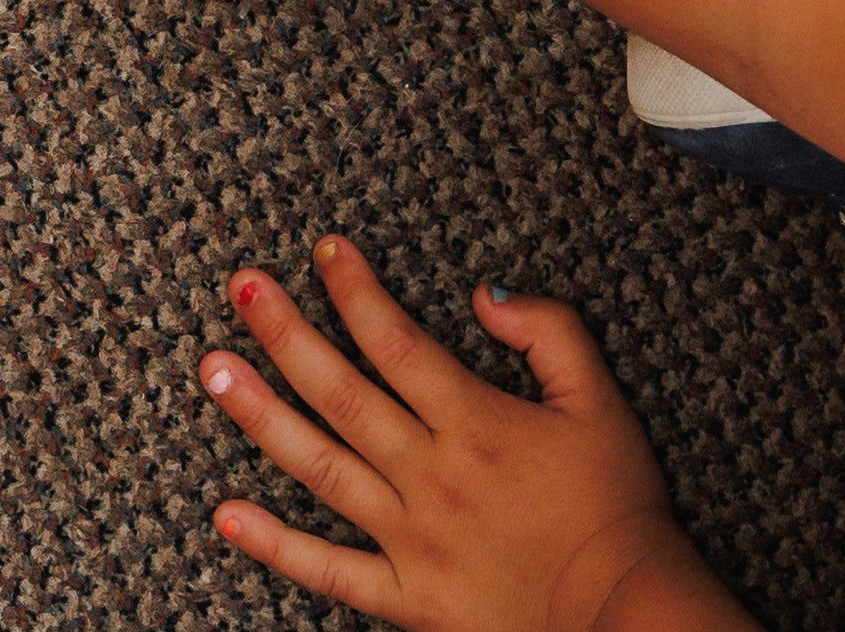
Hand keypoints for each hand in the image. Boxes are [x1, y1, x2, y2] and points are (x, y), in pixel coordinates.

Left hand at [205, 239, 718, 631]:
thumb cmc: (620, 510)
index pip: (396, 341)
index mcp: (477, 423)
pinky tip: (226, 513)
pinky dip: (274, 544)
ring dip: (260, 416)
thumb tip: (485, 293)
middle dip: (284, 333)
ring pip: (320, 467)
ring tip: (213, 370)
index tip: (323, 250)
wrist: (631, 617)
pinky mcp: (408, 597)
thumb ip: (551, 334)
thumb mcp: (602, 405)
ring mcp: (412, 539)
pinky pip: (328, 571)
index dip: (354, 290)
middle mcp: (432, 476)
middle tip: (240, 286)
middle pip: (342, 392)